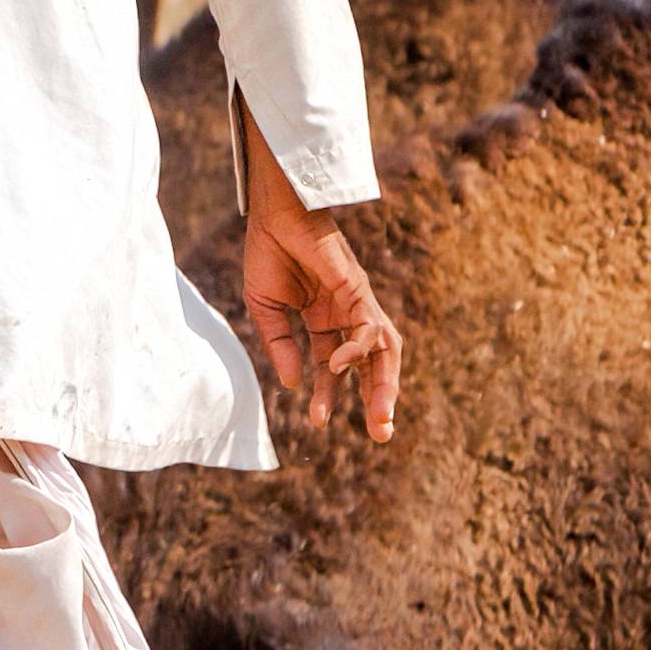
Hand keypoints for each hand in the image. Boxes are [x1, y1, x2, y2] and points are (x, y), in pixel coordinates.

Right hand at [240, 196, 402, 441]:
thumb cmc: (268, 253)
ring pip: (384, 353)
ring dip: (384, 385)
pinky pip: (366, 328)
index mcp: (323, 322)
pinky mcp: (358, 291)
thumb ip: (281, 347)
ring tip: (379, 416)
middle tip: (381, 434)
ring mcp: (357, 305)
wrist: (274, 215)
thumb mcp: (266, 310)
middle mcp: (346, 317)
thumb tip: (295, 385)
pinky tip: (337, 365)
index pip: (332, 368)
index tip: (316, 422)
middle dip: (377, 400)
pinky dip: (357, 350)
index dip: (326, 395)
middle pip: (372, 366)